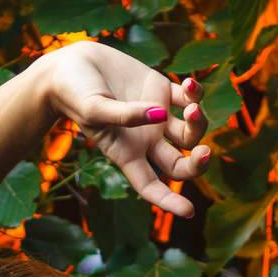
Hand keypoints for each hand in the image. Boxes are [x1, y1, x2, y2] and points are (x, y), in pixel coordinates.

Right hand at [40, 40, 210, 217]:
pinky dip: (196, 93)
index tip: (189, 211)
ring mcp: (156, 118)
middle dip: (197, 164)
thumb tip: (160, 115)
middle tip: (205, 151)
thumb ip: (124, 116)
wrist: (72, 65)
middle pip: (180, 166)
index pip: (150, 187)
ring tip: (191, 104)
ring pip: (190, 132)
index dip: (169, 202)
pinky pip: (189, 98)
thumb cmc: (74, 93)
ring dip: (198, 121)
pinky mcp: (162, 91)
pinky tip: (190, 82)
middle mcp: (145, 141)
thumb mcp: (94, 109)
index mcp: (126, 154)